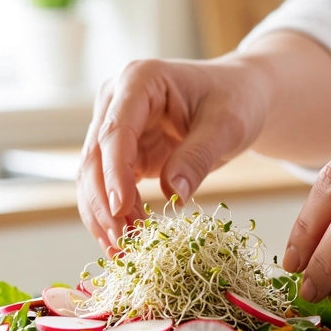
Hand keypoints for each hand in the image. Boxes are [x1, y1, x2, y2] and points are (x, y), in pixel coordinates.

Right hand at [78, 58, 268, 254]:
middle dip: (105, 203)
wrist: (239, 96)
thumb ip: (198, 157)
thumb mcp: (227, 126)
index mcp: (139, 80)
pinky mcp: (120, 152)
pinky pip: (106, 187)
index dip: (114, 172)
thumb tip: (173, 194)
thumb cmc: (235, 99)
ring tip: (123, 249)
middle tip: (124, 241)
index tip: (122, 208)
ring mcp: (113, 126)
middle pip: (94, 157)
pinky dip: (112, 215)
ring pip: (91, 177)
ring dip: (103, 215)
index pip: (115, 130)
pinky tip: (123, 241)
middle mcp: (115, 101)